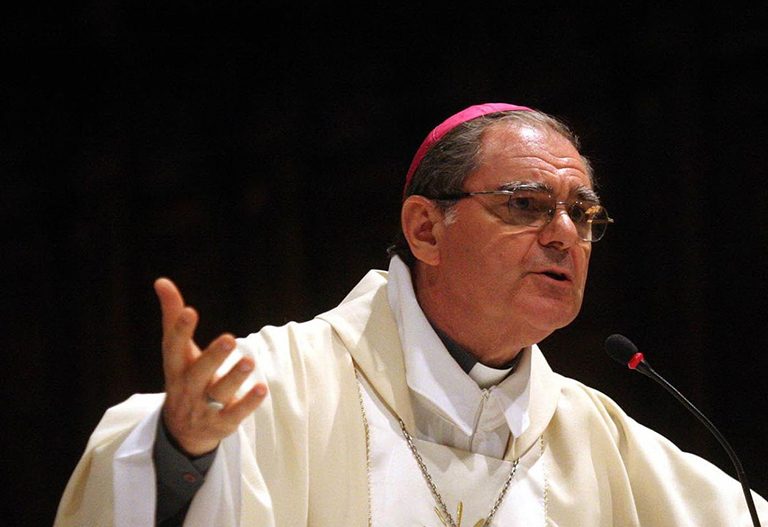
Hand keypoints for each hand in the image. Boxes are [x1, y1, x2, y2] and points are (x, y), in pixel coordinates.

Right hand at [154, 277, 267, 455]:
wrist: (182, 432)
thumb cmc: (184, 377)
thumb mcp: (178, 351)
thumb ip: (173, 316)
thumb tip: (161, 281)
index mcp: (176, 367)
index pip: (174, 348)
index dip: (180, 331)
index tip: (190, 311)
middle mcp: (187, 387)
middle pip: (199, 373)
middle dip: (213, 356)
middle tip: (230, 338)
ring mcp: (204, 408)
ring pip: (218, 393)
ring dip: (234, 377)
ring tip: (248, 361)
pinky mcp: (221, 423)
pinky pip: (234, 414)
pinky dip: (248, 403)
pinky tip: (262, 389)